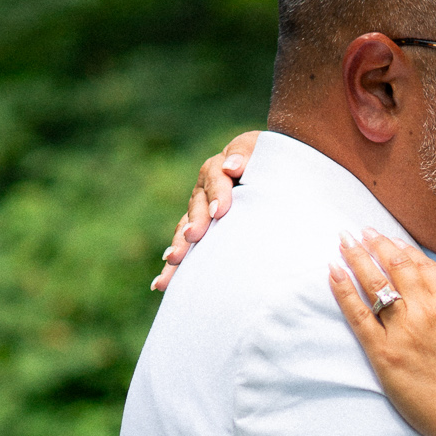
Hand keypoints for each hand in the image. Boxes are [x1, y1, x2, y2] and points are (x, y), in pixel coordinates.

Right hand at [150, 131, 260, 291]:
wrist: (270, 167)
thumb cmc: (271, 162)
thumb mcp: (265, 152)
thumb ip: (248, 156)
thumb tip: (232, 166)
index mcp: (222, 167)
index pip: (218, 178)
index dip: (218, 193)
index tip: (220, 211)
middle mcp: (206, 187)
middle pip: (198, 204)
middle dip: (196, 222)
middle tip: (194, 237)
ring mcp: (201, 209)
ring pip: (187, 226)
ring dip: (180, 244)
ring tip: (173, 260)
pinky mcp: (201, 229)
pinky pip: (185, 244)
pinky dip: (175, 263)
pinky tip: (163, 283)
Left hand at [330, 234, 435, 435]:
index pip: (423, 265)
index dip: (403, 249)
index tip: (390, 239)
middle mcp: (426, 310)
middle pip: (395, 267)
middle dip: (376, 244)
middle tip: (360, 231)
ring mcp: (403, 331)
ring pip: (374, 284)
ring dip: (356, 258)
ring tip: (343, 241)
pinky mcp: (384, 354)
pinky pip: (358, 315)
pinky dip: (342, 290)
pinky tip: (332, 272)